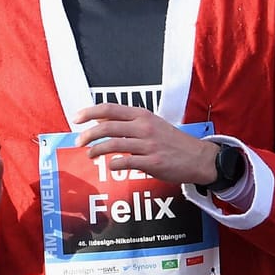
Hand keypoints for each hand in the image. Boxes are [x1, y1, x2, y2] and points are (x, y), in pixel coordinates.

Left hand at [77, 103, 220, 186]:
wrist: (198, 158)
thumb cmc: (172, 141)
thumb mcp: (152, 124)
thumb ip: (128, 122)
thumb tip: (101, 119)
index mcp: (142, 115)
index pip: (110, 108)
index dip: (89, 112)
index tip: (76, 118)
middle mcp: (144, 127)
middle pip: (106, 127)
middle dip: (87, 135)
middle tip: (78, 142)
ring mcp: (148, 145)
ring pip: (113, 144)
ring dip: (96, 151)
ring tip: (90, 155)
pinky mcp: (152, 162)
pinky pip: (126, 162)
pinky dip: (114, 164)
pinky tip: (111, 165)